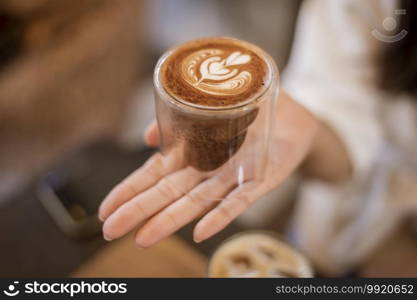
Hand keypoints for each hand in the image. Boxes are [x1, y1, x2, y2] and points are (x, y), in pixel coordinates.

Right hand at [99, 91, 318, 246]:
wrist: (293, 113)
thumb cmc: (247, 110)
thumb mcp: (207, 107)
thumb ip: (177, 121)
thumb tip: (148, 137)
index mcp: (192, 153)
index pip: (154, 175)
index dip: (129, 192)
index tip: (104, 210)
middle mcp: (206, 170)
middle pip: (168, 193)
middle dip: (139, 212)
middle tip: (110, 232)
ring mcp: (231, 177)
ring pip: (197, 202)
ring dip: (171, 220)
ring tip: (144, 238)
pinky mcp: (260, 179)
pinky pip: (239, 200)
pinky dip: (221, 216)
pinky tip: (201, 232)